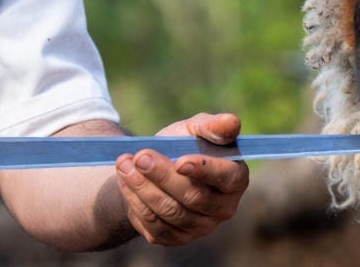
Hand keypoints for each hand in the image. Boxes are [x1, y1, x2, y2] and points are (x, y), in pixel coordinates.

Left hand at [114, 112, 249, 244]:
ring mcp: (199, 227)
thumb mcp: (196, 129)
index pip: (226, 178)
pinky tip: (125, 180)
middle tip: (140, 156)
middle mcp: (223, 208)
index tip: (180, 161)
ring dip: (143, 187)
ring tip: (124, 164)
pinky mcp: (175, 237)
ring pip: (170, 211)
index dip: (204, 170)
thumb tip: (231, 121)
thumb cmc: (184, 145)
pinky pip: (154, 224)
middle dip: (163, 175)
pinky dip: (135, 201)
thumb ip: (213, 126)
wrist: (156, 167)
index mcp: (235, 179)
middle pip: (193, 197)